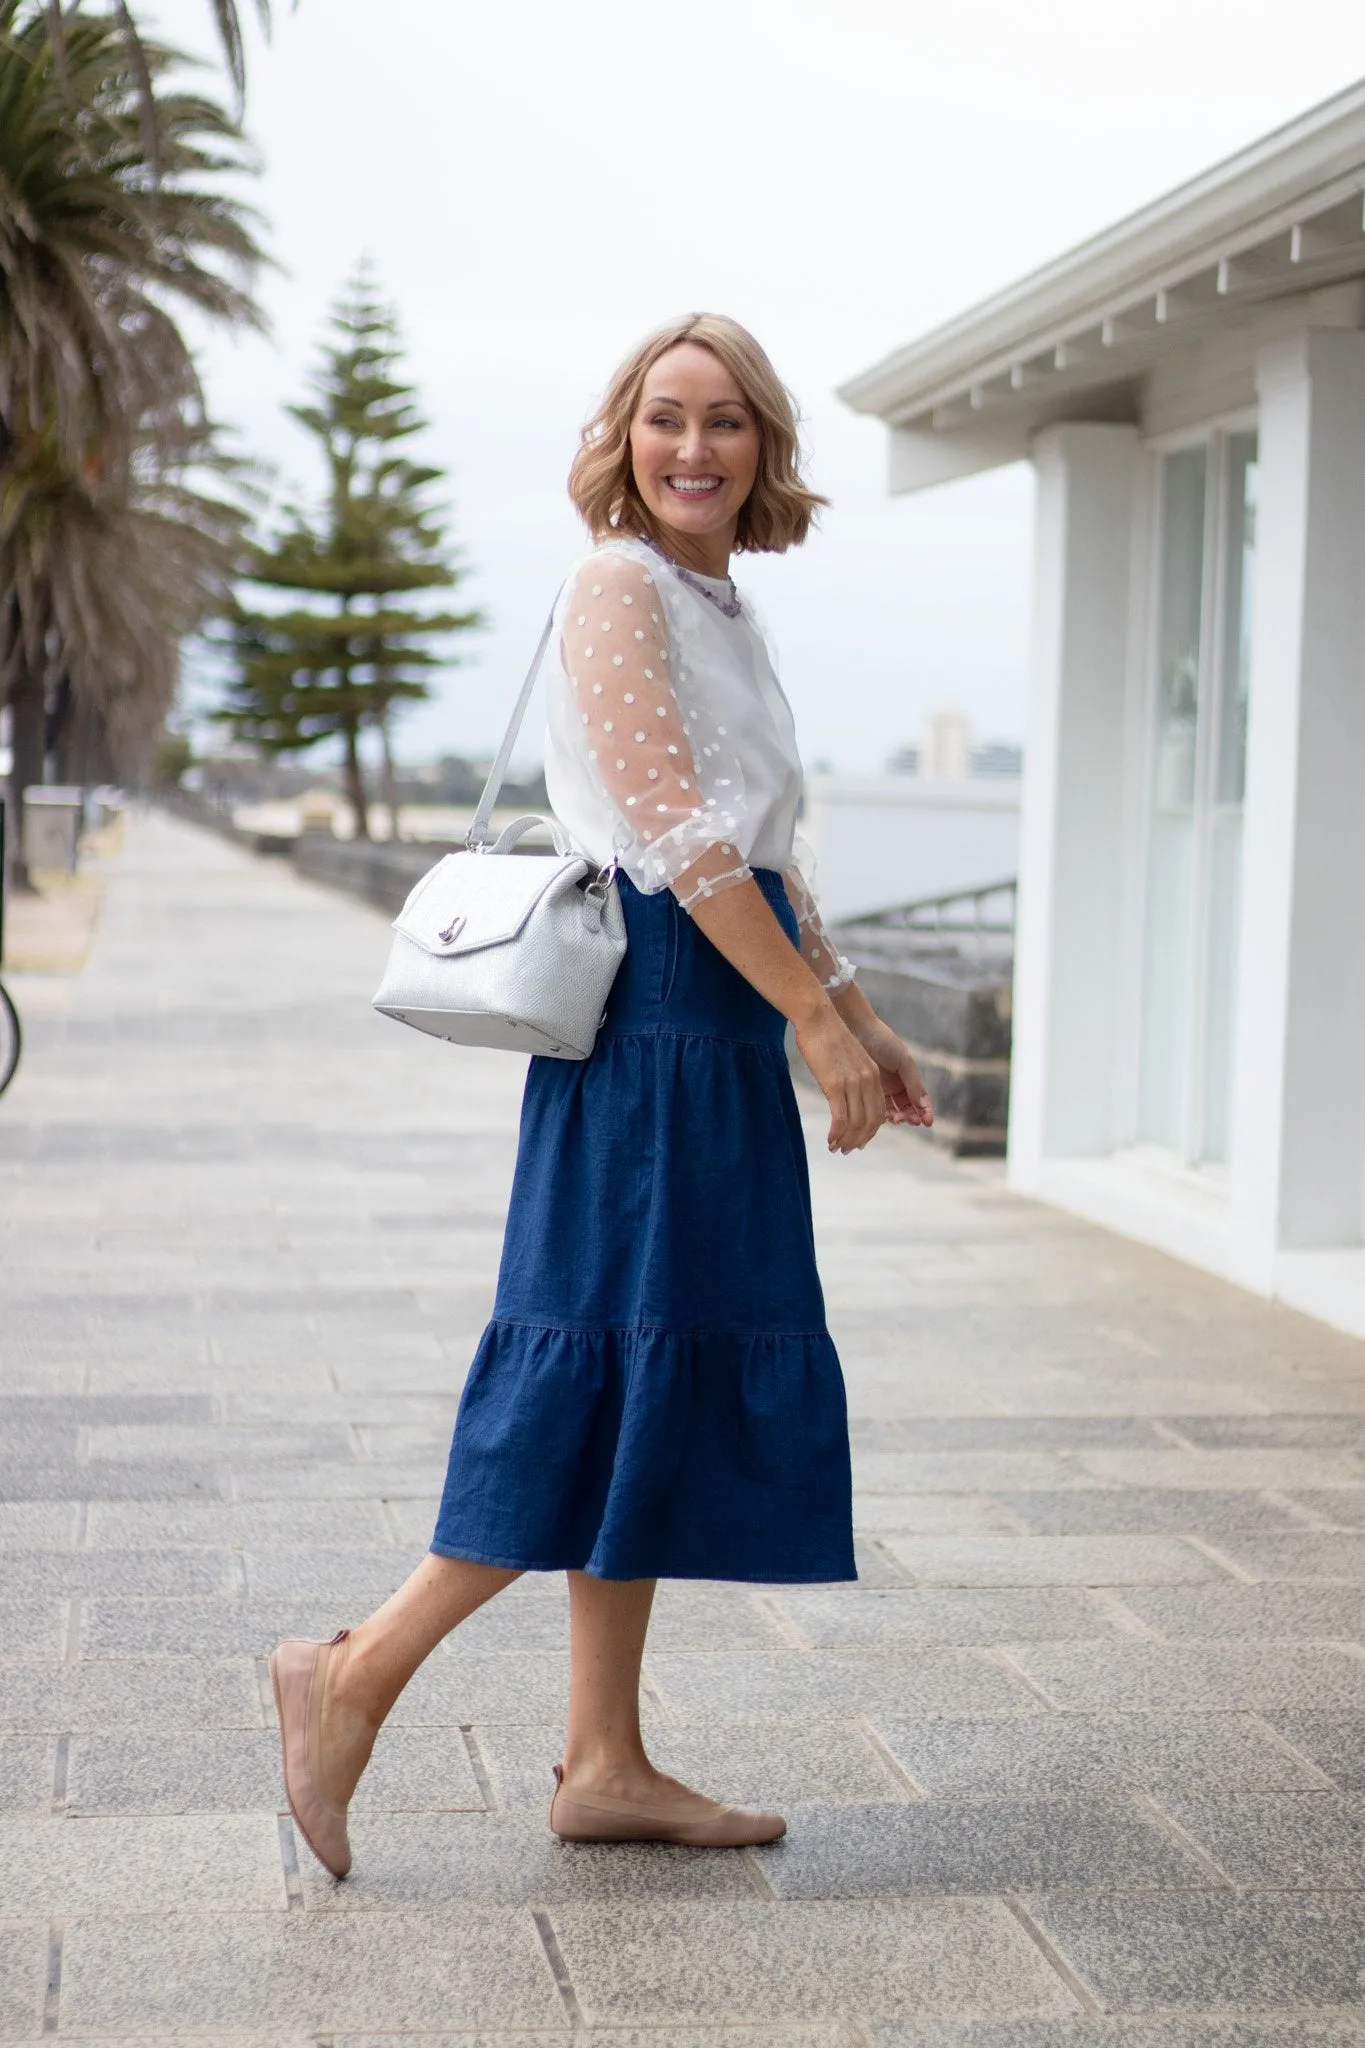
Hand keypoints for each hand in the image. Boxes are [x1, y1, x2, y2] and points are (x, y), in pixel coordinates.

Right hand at [794, 1004, 886, 1153]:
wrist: (818, 1018)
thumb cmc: (826, 1037)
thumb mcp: (846, 1060)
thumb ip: (849, 1079)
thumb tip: (840, 1097)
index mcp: (873, 1076)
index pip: (878, 1112)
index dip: (869, 1131)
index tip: (857, 1142)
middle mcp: (868, 1081)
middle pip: (871, 1122)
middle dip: (859, 1141)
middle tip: (846, 1151)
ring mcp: (854, 1083)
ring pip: (857, 1124)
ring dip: (847, 1141)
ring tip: (836, 1149)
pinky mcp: (837, 1085)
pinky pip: (841, 1118)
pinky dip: (837, 1134)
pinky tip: (830, 1140)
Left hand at [848, 1015, 933, 1128]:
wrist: (858, 1031)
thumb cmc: (884, 1042)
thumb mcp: (903, 1061)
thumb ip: (913, 1083)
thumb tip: (921, 1105)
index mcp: (908, 1077)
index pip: (920, 1099)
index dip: (925, 1111)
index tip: (927, 1122)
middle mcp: (896, 1085)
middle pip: (907, 1108)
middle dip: (910, 1116)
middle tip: (909, 1119)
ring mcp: (881, 1089)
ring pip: (892, 1110)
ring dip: (897, 1117)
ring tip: (896, 1118)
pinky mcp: (865, 1091)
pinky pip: (875, 1108)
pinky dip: (881, 1115)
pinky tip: (883, 1115)